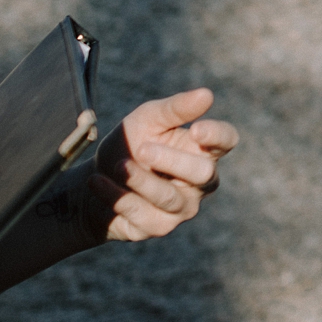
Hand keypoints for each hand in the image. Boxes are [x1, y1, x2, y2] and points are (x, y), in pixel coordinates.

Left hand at [90, 88, 238, 241]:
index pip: (227, 140)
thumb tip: (206, 95)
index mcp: (204, 149)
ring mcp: (183, 207)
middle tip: (142, 149)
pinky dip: (117, 196)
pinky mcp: (158, 226)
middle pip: (203, 173)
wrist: (95, 181)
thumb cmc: (130, 144)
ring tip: (118, 166)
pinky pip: (141, 214)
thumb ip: (175, 109)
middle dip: (171, 160)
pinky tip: (97, 181)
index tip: (196, 129)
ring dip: (140, 180)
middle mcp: (201, 181)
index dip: (217, 136)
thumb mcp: (147, 120)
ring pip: (169, 197)